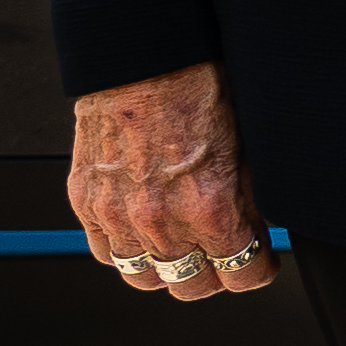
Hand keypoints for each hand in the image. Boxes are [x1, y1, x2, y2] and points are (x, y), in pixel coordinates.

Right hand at [66, 63, 275, 304]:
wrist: (144, 59)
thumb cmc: (198, 89)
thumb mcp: (248, 148)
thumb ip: (251, 200)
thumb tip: (259, 229)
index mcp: (209, 208)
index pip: (242, 275)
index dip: (257, 268)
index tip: (259, 260)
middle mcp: (159, 221)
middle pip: (191, 287)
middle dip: (214, 273)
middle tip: (221, 252)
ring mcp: (117, 215)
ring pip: (144, 278)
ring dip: (166, 267)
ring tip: (182, 245)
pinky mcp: (86, 202)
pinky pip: (106, 252)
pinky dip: (126, 248)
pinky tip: (145, 230)